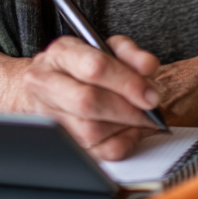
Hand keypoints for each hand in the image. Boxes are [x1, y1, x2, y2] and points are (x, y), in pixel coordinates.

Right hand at [13, 34, 162, 159]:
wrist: (47, 82)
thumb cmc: (82, 63)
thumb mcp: (105, 46)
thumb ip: (130, 53)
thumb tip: (149, 67)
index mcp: (61, 54)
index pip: (95, 68)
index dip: (127, 83)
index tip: (151, 94)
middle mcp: (46, 85)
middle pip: (88, 102)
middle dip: (127, 108)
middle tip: (151, 107)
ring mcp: (49, 117)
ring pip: (91, 131)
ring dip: (125, 126)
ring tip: (142, 115)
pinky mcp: (57, 143)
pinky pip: (96, 153)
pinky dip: (122, 142)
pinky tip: (131, 130)